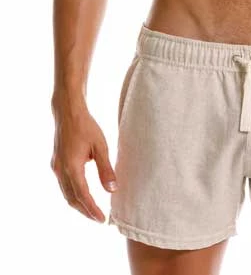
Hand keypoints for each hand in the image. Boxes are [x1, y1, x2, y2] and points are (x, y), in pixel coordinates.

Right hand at [50, 101, 116, 221]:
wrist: (68, 112)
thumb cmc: (86, 127)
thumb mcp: (101, 146)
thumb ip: (106, 169)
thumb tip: (112, 190)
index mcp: (72, 167)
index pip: (83, 195)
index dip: (92, 209)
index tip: (102, 220)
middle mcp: (61, 170)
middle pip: (71, 199)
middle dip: (85, 211)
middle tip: (98, 218)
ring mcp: (56, 167)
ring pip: (66, 193)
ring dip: (78, 204)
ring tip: (92, 210)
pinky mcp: (56, 163)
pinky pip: (64, 185)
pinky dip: (73, 193)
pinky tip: (82, 194)